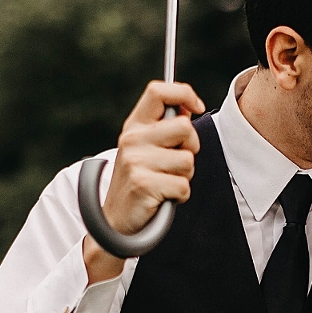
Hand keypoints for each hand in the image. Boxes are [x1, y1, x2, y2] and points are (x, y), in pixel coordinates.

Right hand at [99, 80, 204, 235]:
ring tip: (165, 181)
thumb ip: (164, 127)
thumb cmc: (139, 181)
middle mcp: (132, 139)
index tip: (197, 107)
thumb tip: (188, 107)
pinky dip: (180, 196)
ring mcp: (136, 161)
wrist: (115, 220)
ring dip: (185, 176)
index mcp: (134, 126)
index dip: (184, 94)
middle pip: (184, 128)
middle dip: (191, 147)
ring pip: (188, 160)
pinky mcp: (143, 184)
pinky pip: (183, 185)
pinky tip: (163, 197)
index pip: (158, 92)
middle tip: (176, 162)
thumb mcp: (145, 148)